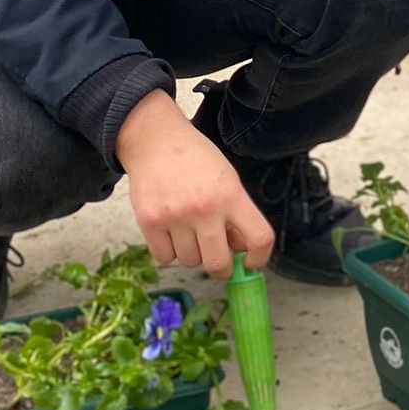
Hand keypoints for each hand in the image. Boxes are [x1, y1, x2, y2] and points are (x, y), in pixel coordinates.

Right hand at [114, 92, 273, 279]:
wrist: (156, 141)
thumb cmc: (196, 160)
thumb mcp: (227, 179)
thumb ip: (236, 214)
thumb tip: (239, 250)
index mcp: (231, 194)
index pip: (259, 237)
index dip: (260, 257)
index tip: (251, 262)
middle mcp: (205, 208)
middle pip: (218, 263)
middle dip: (221, 268)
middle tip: (218, 260)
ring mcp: (175, 216)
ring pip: (190, 262)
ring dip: (192, 254)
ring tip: (189, 231)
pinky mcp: (149, 222)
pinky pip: (164, 258)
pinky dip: (169, 251)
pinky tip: (171, 232)